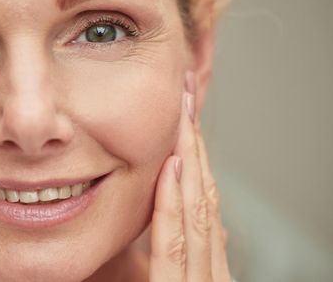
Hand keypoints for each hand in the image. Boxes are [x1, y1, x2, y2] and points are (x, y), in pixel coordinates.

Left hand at [149, 72, 231, 280]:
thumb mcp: (149, 279)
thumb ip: (151, 249)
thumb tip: (147, 212)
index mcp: (202, 263)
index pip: (201, 200)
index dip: (194, 153)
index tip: (184, 115)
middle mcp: (209, 268)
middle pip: (204, 193)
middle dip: (193, 140)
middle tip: (186, 92)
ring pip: (197, 211)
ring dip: (188, 156)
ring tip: (182, 111)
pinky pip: (173, 245)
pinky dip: (173, 205)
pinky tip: (171, 167)